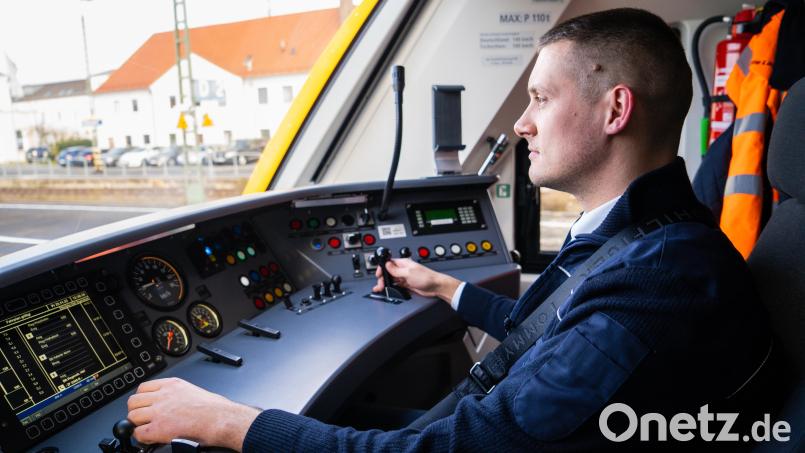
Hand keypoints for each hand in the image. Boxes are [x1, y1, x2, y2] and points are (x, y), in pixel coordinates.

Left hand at [127, 377, 259, 450]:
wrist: (221, 419)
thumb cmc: (215, 408)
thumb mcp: (193, 391)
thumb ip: (177, 394)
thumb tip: (171, 403)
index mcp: (172, 385)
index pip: (143, 388)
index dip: (142, 399)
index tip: (145, 405)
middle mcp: (163, 395)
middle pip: (133, 401)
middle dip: (137, 411)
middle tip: (144, 418)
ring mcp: (159, 412)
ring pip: (132, 416)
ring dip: (138, 424)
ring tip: (148, 428)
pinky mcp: (158, 428)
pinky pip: (138, 433)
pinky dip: (142, 437)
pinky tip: (152, 438)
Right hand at [373, 258, 460, 302]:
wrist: (436, 286)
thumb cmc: (426, 277)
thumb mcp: (408, 273)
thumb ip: (396, 270)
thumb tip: (387, 265)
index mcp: (403, 263)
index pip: (389, 263)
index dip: (382, 268)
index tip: (378, 274)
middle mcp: (403, 269)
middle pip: (388, 272)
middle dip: (382, 278)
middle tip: (380, 285)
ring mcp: (405, 277)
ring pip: (391, 279)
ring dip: (386, 283)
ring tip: (380, 288)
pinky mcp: (407, 284)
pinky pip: (396, 286)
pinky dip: (391, 288)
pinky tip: (388, 290)